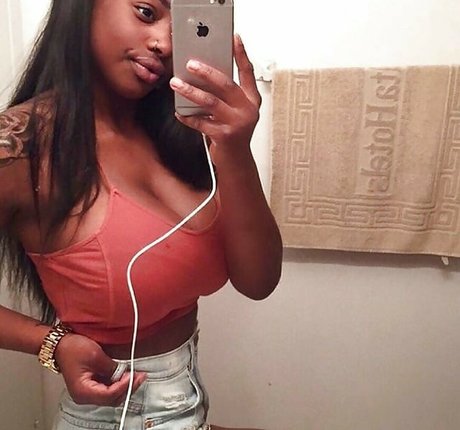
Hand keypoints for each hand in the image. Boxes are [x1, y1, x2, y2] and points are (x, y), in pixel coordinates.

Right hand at [54, 333, 145, 405]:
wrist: (61, 344)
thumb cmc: (73, 349)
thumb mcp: (96, 356)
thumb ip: (111, 368)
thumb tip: (125, 374)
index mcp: (83, 391)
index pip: (109, 395)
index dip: (124, 386)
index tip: (134, 375)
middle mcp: (84, 396)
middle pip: (111, 399)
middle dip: (128, 388)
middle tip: (140, 377)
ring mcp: (88, 391)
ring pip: (111, 396)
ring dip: (125, 386)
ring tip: (136, 376)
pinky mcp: (91, 386)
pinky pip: (107, 389)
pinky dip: (118, 383)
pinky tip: (127, 375)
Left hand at [169, 34, 261, 162]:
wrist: (237, 161)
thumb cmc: (234, 132)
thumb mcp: (235, 111)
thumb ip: (226, 95)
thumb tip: (203, 75)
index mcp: (252, 100)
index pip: (248, 73)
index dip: (241, 54)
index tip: (234, 37)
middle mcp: (247, 110)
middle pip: (226, 85)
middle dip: (207, 72)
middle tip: (190, 63)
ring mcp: (237, 124)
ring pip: (210, 102)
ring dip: (190, 92)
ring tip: (176, 84)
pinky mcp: (224, 136)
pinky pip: (201, 122)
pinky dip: (188, 117)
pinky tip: (179, 112)